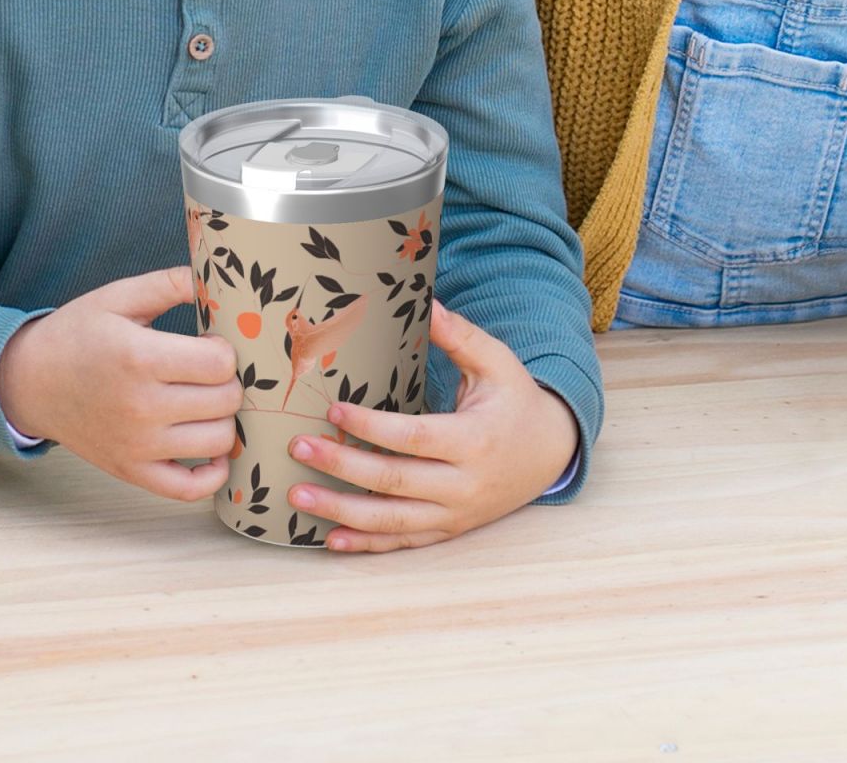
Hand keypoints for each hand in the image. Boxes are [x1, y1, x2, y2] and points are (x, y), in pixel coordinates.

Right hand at [0, 266, 241, 500]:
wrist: (29, 382)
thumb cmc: (77, 335)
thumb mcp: (118, 297)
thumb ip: (171, 283)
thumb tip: (215, 277)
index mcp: (139, 358)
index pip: (219, 364)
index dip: (226, 350)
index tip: (211, 344)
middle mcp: (141, 407)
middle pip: (225, 401)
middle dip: (230, 381)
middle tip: (211, 372)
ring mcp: (137, 446)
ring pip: (219, 442)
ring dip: (225, 419)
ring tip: (208, 401)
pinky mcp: (131, 471)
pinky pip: (189, 489)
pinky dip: (212, 473)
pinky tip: (210, 447)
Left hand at [286, 300, 579, 551]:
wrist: (550, 453)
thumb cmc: (516, 400)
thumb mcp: (497, 363)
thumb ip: (460, 336)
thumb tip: (426, 301)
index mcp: (475, 440)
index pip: (414, 437)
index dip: (372, 427)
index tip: (334, 410)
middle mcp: (464, 484)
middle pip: (393, 481)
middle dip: (341, 466)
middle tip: (298, 449)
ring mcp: (455, 513)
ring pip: (391, 522)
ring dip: (340, 512)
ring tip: (297, 497)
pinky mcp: (449, 530)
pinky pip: (403, 543)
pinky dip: (365, 545)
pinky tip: (330, 540)